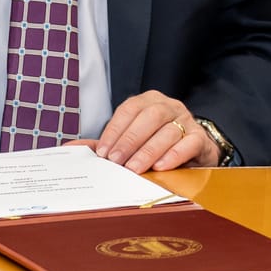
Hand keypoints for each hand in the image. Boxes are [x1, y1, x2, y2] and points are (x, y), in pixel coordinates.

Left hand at [92, 90, 218, 171]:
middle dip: (130, 140)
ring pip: (168, 130)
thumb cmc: (156, 145)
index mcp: (149, 102)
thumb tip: (70, 147)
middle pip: (150, 117)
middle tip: (117, 161)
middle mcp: (169, 107)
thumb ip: (105, 144)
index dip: (115, 130)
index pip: (129, 109)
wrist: (193, 153)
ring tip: (134, 169)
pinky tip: (161, 167)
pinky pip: (189, 142)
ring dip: (149, 151)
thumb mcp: (131, 142)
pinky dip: (174, 154)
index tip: (103, 152)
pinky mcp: (200, 138)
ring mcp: (187, 121)